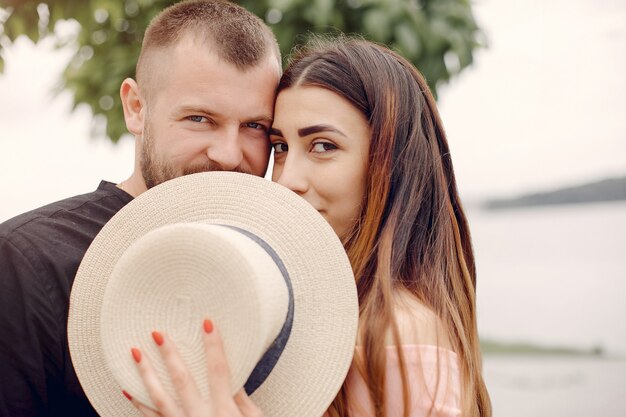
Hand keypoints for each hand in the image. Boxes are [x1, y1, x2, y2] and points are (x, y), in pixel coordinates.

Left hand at [124, 319, 262, 416]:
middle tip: (156, 332)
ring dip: (146, 374)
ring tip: (135, 353)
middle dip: (170, 355)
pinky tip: (127, 391)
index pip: (218, 371)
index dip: (214, 345)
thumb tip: (234, 379)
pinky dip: (139, 405)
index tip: (207, 322)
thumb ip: (243, 403)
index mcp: (225, 411)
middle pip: (183, 380)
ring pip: (159, 399)